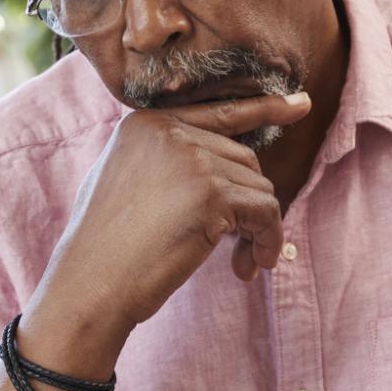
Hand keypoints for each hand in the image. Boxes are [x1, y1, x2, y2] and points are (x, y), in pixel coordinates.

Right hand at [28, 93, 314, 357]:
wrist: (90, 285)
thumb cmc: (107, 249)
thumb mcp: (129, 183)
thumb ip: (169, 161)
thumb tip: (230, 164)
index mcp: (146, 123)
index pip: (218, 111)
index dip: (263, 109)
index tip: (301, 105)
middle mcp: (169, 131)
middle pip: (245, 160)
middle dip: (249, 206)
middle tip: (241, 251)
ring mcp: (191, 157)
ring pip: (259, 187)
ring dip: (258, 230)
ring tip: (240, 263)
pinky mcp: (211, 192)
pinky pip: (266, 212)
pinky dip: (267, 240)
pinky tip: (249, 267)